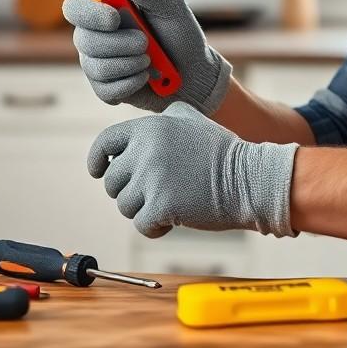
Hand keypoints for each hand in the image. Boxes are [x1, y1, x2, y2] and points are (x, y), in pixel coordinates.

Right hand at [63, 0, 230, 113]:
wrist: (194, 74)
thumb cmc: (180, 35)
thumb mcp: (170, 8)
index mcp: (106, 9)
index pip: (75, 6)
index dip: (88, 13)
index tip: (115, 19)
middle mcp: (95, 34)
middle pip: (83, 39)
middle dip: (119, 44)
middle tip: (145, 42)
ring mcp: (97, 62)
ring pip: (94, 66)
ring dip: (129, 64)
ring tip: (150, 60)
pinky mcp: (105, 87)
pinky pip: (103, 89)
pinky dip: (130, 83)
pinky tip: (144, 78)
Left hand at [88, 102, 298, 237]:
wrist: (249, 179)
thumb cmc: (222, 153)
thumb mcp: (191, 119)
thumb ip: (162, 119)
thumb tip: (139, 129)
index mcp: (148, 128)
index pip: (105, 143)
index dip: (97, 161)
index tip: (99, 171)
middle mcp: (145, 150)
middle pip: (112, 181)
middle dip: (130, 191)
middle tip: (157, 192)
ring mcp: (151, 179)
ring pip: (124, 205)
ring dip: (144, 210)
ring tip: (171, 202)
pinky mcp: (160, 206)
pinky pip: (141, 225)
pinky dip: (155, 228)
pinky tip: (173, 220)